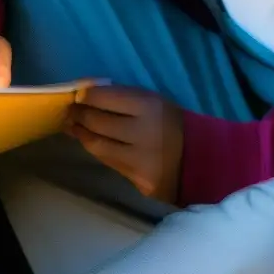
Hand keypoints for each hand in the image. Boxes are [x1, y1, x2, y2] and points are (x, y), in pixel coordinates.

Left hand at [66, 85, 184, 203]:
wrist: (203, 160)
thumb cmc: (171, 122)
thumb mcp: (151, 100)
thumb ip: (120, 97)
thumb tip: (83, 94)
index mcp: (148, 106)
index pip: (102, 97)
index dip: (83, 96)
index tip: (76, 95)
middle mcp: (143, 133)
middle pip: (95, 123)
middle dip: (78, 116)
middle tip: (70, 112)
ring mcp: (140, 160)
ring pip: (97, 146)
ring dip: (81, 135)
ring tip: (74, 127)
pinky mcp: (138, 180)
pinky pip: (110, 163)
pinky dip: (99, 150)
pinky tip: (92, 143)